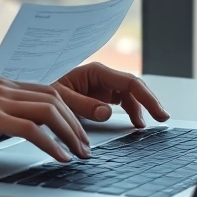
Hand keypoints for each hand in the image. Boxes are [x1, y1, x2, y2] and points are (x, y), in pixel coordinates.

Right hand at [0, 79, 92, 163]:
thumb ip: (3, 115)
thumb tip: (29, 132)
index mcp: (2, 84)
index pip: (49, 92)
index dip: (71, 111)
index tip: (82, 132)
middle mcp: (3, 87)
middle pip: (55, 99)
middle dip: (77, 124)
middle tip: (87, 147)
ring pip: (48, 111)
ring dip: (69, 134)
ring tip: (79, 154)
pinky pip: (32, 130)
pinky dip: (51, 144)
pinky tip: (59, 158)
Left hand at [52, 62, 169, 128]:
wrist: (33, 92)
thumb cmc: (43, 89)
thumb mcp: (60, 98)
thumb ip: (82, 105)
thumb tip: (106, 112)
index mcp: (96, 71)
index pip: (130, 82)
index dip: (147, 97)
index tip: (158, 112)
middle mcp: (102, 76)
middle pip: (134, 87)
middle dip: (150, 102)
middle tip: (163, 118)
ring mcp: (102, 85)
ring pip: (130, 95)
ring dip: (141, 109)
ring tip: (146, 125)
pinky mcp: (100, 95)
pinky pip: (122, 102)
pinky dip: (131, 112)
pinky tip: (135, 123)